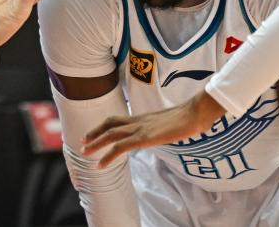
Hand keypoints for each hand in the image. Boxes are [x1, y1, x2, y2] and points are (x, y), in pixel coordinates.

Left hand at [82, 90, 225, 167]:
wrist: (194, 113)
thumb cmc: (187, 117)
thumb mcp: (168, 123)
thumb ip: (160, 127)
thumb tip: (160, 132)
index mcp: (143, 117)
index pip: (118, 119)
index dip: (104, 125)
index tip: (94, 132)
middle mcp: (138, 121)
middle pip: (110, 124)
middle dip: (95, 133)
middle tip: (83, 142)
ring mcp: (140, 128)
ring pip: (111, 134)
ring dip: (96, 143)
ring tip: (85, 152)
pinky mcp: (144, 138)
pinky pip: (121, 147)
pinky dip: (108, 155)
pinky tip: (101, 164)